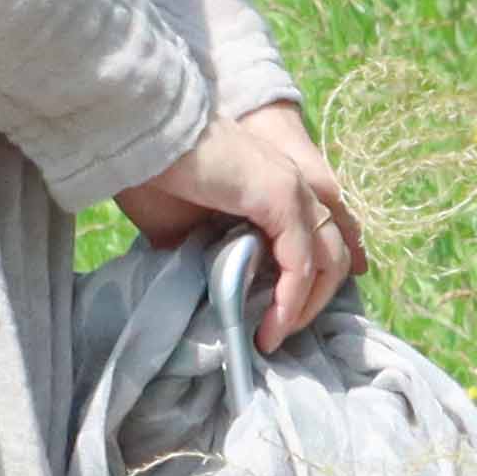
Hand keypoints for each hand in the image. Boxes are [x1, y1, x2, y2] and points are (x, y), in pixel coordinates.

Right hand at [116, 99, 365, 347]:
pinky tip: (270, 325)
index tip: (276, 321)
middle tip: (277, 334)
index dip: (305, 285)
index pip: (315, 241)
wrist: (142, 138)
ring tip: (272, 337)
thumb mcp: (183, 228)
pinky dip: (290, 300)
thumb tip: (213, 290)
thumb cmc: (154, 175)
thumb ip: (209, 254)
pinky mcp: (283, 198)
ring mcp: (294, 189)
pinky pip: (302, 263)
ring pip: (329, 261)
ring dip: (304, 308)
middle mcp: (294, 186)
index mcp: (275, 189)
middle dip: (312, 303)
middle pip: (334, 254)